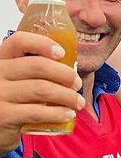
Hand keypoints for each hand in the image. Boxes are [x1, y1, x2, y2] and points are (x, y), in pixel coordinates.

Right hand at [0, 31, 84, 154]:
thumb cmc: (11, 103)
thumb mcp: (15, 82)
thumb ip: (32, 73)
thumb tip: (70, 72)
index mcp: (1, 60)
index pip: (18, 41)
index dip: (42, 44)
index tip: (62, 53)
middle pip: (37, 65)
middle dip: (64, 74)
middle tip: (77, 84)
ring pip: (42, 89)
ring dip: (67, 96)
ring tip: (78, 102)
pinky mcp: (5, 116)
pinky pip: (37, 112)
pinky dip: (58, 113)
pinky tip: (68, 114)